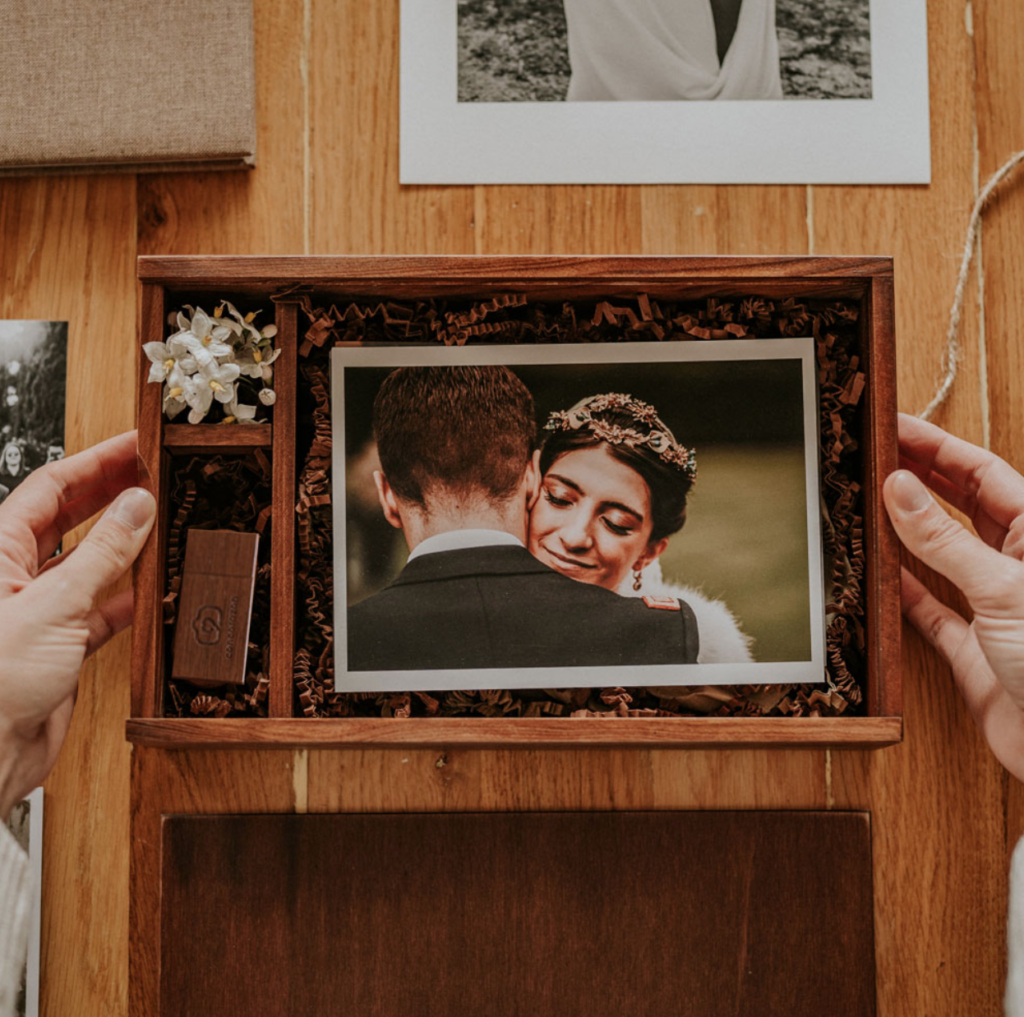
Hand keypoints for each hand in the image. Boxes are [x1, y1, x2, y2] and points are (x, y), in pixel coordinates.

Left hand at [0, 432, 154, 817]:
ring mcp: (41, 609)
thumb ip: (103, 555)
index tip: (132, 446)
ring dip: (127, 544)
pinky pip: (104, 607)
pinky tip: (154, 585)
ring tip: (162, 522)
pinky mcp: (63, 643)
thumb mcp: (52, 606)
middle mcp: (16, 575)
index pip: (50, 488)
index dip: (94, 462)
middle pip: (71, 518)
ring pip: (91, 561)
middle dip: (111, 494)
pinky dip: (131, 595)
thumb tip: (136, 507)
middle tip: (152, 474)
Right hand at [884, 413, 1023, 779]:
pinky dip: (903, 589)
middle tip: (874, 454)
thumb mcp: (1002, 589)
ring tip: (869, 501)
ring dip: (907, 528)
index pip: (982, 473)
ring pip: (943, 552)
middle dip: (920, 477)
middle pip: (962, 505)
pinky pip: (930, 607)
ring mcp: (995, 605)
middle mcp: (1016, 566)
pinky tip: (880, 572)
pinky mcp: (973, 648)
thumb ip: (945, 540)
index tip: (895, 425)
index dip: (938, 445)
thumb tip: (902, 489)